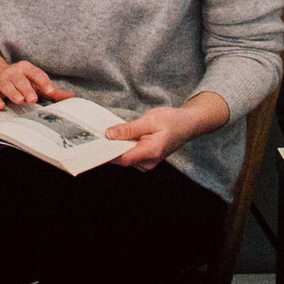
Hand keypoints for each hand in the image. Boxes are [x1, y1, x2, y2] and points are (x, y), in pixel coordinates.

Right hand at [0, 45, 70, 110]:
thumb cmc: (17, 80)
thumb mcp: (34, 82)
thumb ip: (52, 91)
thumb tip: (72, 97)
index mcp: (25, 69)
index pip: (36, 73)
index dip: (44, 82)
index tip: (51, 91)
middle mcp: (12, 73)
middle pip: (20, 79)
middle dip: (27, 88)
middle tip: (33, 98)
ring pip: (6, 85)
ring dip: (12, 93)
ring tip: (19, 100)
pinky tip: (0, 105)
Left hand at [105, 92, 230, 168]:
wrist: (187, 124)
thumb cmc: (172, 121)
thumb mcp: (149, 120)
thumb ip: (128, 129)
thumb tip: (109, 135)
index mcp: (151, 152)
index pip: (124, 159)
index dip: (108, 153)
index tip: (95, 145)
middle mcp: (149, 162)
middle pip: (122, 159)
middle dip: (110, 148)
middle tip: (97, 134)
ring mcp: (148, 163)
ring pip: (125, 158)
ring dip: (116, 147)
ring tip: (108, 133)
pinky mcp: (146, 160)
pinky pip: (130, 155)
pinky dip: (123, 146)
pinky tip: (119, 137)